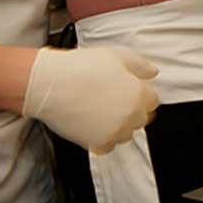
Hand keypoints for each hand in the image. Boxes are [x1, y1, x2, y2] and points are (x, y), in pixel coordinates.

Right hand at [22, 47, 159, 153]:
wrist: (49, 85)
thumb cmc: (79, 68)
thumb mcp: (116, 56)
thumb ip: (140, 65)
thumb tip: (153, 72)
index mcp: (138, 94)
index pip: (153, 101)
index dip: (141, 95)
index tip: (129, 92)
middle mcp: (130, 115)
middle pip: (141, 118)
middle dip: (132, 110)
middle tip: (112, 101)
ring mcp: (115, 132)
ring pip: (126, 133)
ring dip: (119, 125)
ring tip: (101, 111)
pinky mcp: (98, 143)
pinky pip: (109, 146)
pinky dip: (104, 138)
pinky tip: (93, 124)